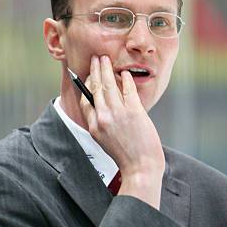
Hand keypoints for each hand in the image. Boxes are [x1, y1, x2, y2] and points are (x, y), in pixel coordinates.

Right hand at [80, 55, 164, 208]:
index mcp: (94, 127)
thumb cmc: (126, 156)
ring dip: (106, 69)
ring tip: (105, 59)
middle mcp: (103, 118)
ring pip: (109, 85)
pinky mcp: (134, 112)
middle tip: (95, 59)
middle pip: (95, 89)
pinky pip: (128, 90)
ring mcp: (118, 114)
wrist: (140, 167)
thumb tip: (103, 106)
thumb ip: (102, 124)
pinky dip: (125, 79)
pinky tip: (124, 73)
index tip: (88, 76)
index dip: (86, 86)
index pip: (86, 101)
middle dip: (95, 71)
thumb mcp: (105, 141)